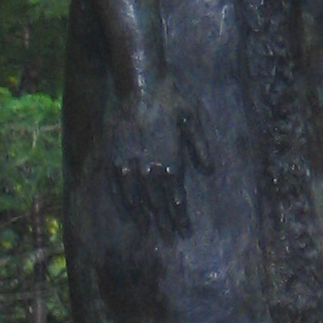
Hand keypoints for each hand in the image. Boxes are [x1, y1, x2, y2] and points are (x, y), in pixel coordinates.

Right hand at [106, 73, 211, 239]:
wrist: (137, 83)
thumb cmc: (169, 97)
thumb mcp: (192, 119)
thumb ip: (199, 147)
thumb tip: (209, 170)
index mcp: (172, 162)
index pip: (177, 199)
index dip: (181, 217)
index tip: (185, 231)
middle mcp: (151, 169)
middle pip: (159, 204)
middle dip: (166, 223)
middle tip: (170, 239)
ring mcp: (131, 165)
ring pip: (139, 200)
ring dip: (145, 217)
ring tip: (149, 232)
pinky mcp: (114, 158)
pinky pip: (119, 188)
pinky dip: (125, 202)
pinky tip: (130, 212)